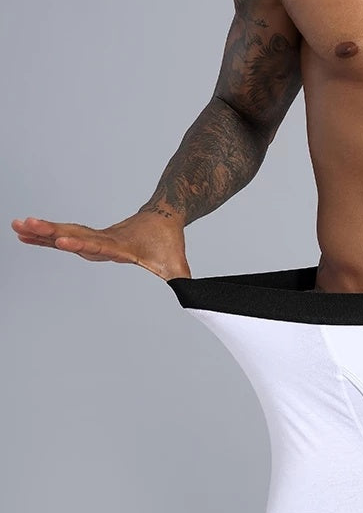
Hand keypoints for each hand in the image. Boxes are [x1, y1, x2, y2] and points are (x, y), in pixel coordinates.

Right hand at [10, 212, 190, 280]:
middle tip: (26, 224)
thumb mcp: (176, 262)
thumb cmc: (168, 241)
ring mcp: (96, 236)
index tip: (63, 238)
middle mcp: (105, 239)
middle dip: (50, 231)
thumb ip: (182, 280)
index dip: (82, 242)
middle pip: (74, 234)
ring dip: (42, 231)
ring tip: (17, 225)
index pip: (99, 245)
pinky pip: (65, 234)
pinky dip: (46, 235)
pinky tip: (26, 234)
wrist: (164, 214)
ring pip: (66, 232)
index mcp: (122, 245)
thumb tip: (194, 298)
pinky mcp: (91, 235)